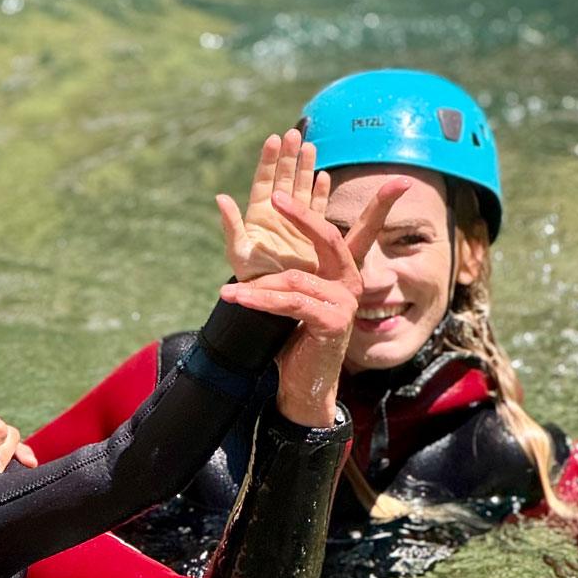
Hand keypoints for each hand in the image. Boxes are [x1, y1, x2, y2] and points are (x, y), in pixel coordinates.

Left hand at [216, 129, 330, 279]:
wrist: (271, 296)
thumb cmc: (249, 275)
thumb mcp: (238, 250)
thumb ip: (231, 225)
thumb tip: (220, 197)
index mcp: (259, 213)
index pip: (264, 180)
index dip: (269, 160)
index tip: (274, 139)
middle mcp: (278, 214)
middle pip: (284, 178)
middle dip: (289, 156)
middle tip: (294, 134)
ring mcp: (295, 222)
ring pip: (301, 188)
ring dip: (305, 168)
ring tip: (310, 146)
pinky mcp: (311, 235)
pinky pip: (317, 209)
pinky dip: (320, 194)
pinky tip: (323, 177)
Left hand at [218, 179, 410, 425]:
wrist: (303, 386)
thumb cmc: (292, 342)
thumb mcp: (284, 301)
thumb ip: (278, 278)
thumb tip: (252, 249)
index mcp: (340, 274)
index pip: (327, 234)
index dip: (308, 211)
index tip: (284, 192)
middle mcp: (349, 283)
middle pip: (327, 240)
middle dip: (301, 216)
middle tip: (274, 197)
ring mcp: (345, 302)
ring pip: (294, 280)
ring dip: (257, 288)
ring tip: (229, 295)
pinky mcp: (333, 320)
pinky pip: (291, 302)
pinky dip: (262, 301)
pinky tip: (240, 300)